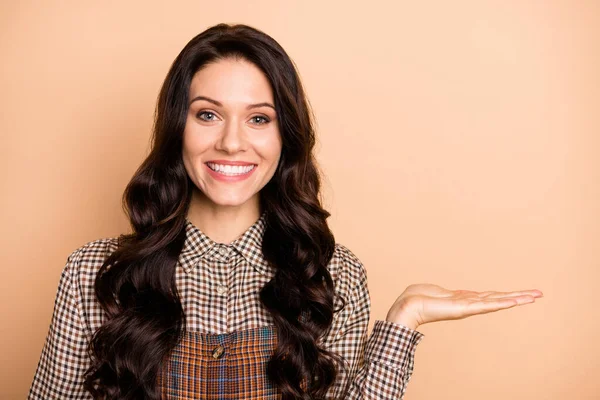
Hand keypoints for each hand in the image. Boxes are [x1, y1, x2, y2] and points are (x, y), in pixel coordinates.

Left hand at [386, 283, 542, 329]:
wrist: (408, 306)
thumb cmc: (416, 298)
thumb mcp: (435, 291)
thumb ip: (444, 292)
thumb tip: (445, 293)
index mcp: (463, 299)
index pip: (488, 296)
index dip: (504, 294)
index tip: (520, 293)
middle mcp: (469, 304)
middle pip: (498, 298)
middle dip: (518, 296)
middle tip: (538, 294)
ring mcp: (468, 307)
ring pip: (497, 301)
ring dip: (516, 298)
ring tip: (534, 296)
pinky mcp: (465, 308)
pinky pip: (487, 304)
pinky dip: (502, 302)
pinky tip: (515, 300)